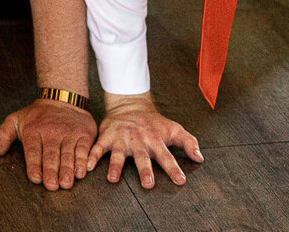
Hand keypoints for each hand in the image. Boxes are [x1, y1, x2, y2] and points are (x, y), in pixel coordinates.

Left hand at [0, 98, 95, 190]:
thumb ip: (3, 136)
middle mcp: (51, 131)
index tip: (36, 178)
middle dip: (51, 171)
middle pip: (51, 154)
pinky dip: (83, 161)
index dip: (34, 165)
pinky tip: (81, 172)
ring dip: (67, 169)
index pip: (33, 150)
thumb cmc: (37, 116)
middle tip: (52, 186)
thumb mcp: (16, 120)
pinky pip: (83, 149)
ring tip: (66, 183)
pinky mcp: (83, 134)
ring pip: (67, 153)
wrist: (62, 98)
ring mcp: (68, 132)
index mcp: (33, 130)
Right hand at [87, 94, 202, 187]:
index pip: (166, 156)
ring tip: (113, 179)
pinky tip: (88, 166)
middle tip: (148, 184)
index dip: (173, 168)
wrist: (129, 104)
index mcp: (155, 139)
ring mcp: (122, 137)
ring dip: (116, 166)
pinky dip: (92, 156)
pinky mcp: (107, 136)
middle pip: (142, 156)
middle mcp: (138, 139)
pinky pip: (98, 147)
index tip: (180, 180)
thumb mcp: (173, 129)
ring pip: (119, 153)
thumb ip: (188, 142)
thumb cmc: (153, 123)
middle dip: (145, 169)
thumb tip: (200, 158)